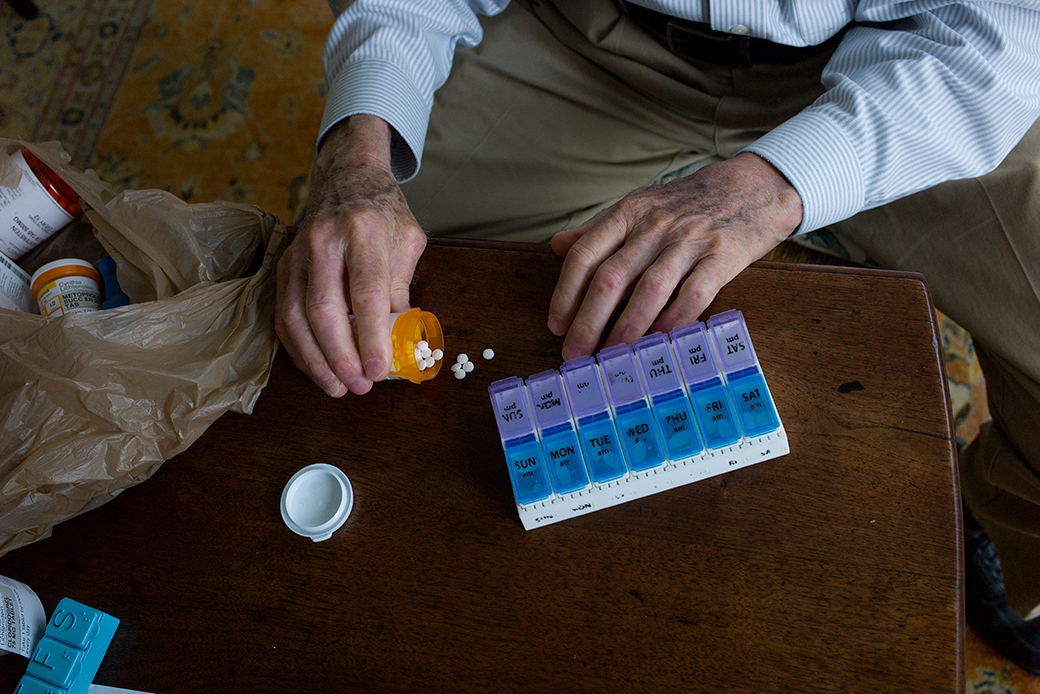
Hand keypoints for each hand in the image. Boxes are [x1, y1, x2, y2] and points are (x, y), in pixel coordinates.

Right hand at [276, 115, 426, 395]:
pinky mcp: (283, 265)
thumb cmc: (384, 213)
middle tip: (359, 386)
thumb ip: (401, 290)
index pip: (366, 292)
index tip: (379, 370)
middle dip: (341, 356)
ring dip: (315, 359)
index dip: (371, 336)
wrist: (346, 176)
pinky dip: (297, 347)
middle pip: (324, 309)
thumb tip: (400, 342)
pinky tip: (315, 368)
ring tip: (337, 386)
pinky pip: (283, 314)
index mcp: (364, 231)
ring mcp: (297, 252)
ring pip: (296, 316)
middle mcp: (324, 240)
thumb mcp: (407, 242)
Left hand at [547, 153, 801, 358]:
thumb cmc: (686, 204)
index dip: (566, 293)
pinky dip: (674, 320)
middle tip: (574, 353)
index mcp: (629, 212)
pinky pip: (694, 295)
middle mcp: (655, 225)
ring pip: (649, 289)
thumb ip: (598, 229)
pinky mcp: (722, 256)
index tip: (555, 325)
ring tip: (612, 354)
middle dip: (588, 321)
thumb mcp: (638, 206)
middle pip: (611, 277)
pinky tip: (659, 338)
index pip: (585, 254)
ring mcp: (690, 240)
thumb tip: (557, 245)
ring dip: (627, 326)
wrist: (750, 188)